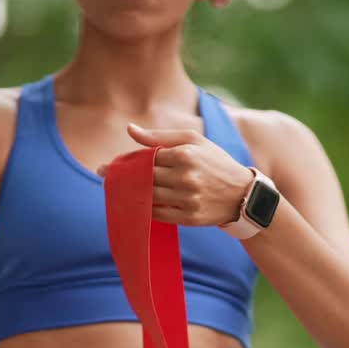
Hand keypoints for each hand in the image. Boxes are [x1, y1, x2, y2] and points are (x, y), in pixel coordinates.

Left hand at [96, 123, 253, 227]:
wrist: (242, 194)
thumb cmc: (215, 162)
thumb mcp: (193, 140)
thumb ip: (160, 136)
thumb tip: (130, 130)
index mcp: (185, 154)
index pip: (147, 157)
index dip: (128, 161)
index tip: (112, 165)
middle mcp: (186, 176)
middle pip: (144, 177)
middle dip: (123, 177)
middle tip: (106, 177)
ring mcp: (188, 198)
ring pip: (148, 196)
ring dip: (130, 194)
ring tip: (118, 191)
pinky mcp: (190, 217)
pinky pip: (158, 215)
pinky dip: (144, 210)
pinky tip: (137, 205)